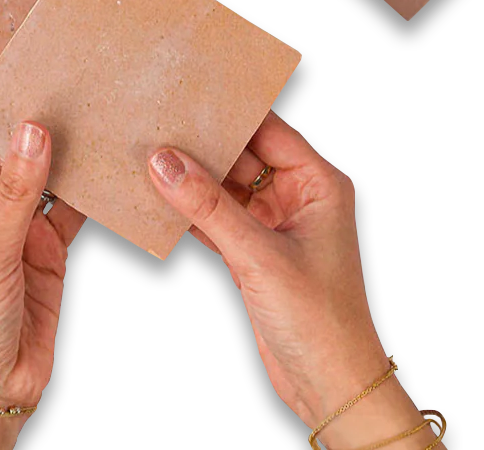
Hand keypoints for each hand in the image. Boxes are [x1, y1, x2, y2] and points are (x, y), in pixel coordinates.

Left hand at [0, 99, 84, 449]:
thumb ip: (15, 193)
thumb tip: (32, 131)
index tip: (2, 60)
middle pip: (2, 148)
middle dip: (24, 116)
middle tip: (57, 77)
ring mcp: (16, 229)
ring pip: (40, 175)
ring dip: (59, 150)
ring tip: (87, 111)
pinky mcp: (47, 252)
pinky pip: (70, 211)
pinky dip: (88, 193)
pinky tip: (108, 170)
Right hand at [148, 112, 432, 448]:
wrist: (331, 388)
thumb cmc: (321, 321)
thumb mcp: (259, 256)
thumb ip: (209, 206)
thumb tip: (166, 162)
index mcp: (319, 183)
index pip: (269, 129)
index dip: (230, 111)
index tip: (189, 95)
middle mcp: (299, 197)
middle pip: (244, 155)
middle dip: (204, 146)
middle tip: (159, 128)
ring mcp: (276, 224)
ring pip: (227, 187)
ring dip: (194, 180)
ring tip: (151, 162)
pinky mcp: (256, 252)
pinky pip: (218, 217)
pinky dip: (192, 212)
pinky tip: (161, 204)